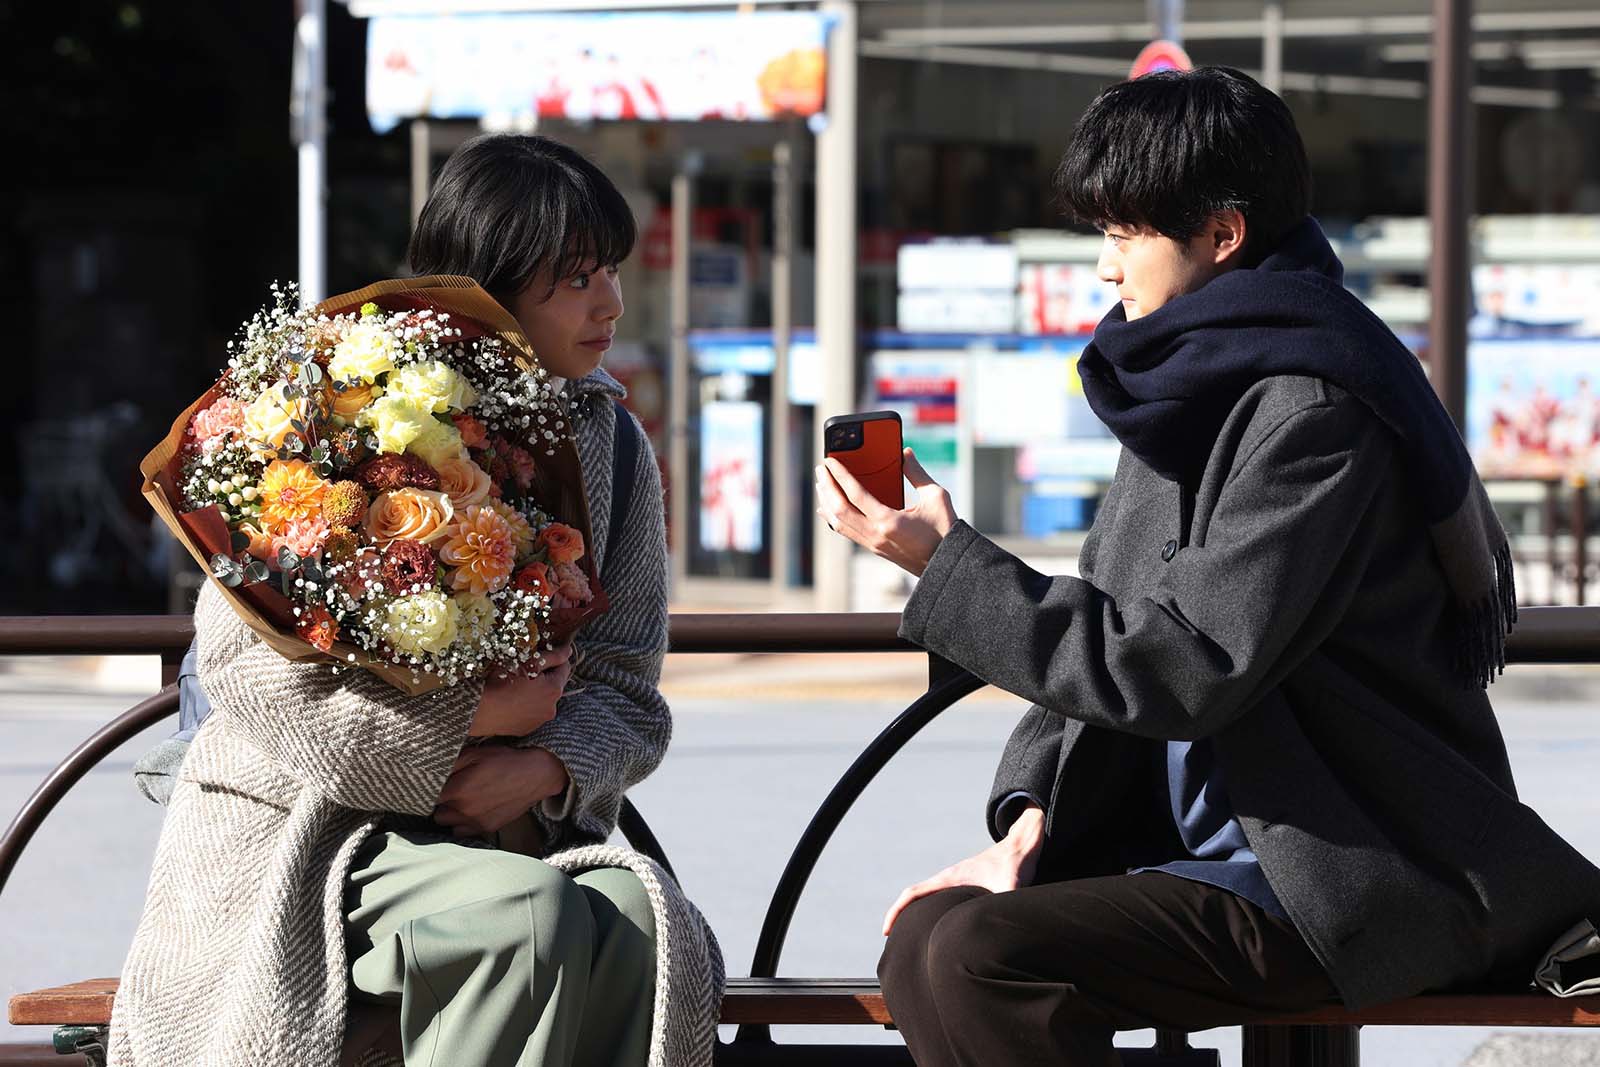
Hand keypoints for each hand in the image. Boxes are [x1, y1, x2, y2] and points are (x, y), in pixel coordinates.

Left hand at [432, 745, 569, 836]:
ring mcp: (475, 822)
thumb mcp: (475, 753)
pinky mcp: (487, 828)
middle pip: (436, 812)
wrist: (536, 775)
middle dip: (440, 802)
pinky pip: (462, 832)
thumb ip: (450, 764)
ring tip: (460, 801)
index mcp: (457, 790)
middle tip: (450, 790)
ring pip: (447, 823)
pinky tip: (470, 810)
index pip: (427, 796)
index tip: (433, 783)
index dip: (429, 789)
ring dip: (450, 814)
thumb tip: (429, 769)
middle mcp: (464, 810)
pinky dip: (462, 823)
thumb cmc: (505, 761)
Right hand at [468, 642, 574, 737]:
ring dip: (535, 693)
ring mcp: (539, 722)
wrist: (477, 708)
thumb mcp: (528, 662)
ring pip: (542, 700)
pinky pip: (530, 713)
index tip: (539, 657)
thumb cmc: (501, 680)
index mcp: (555, 690)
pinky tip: (511, 700)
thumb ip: (552, 656)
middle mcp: (552, 709)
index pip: (565, 668)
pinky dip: (525, 706)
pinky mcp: (525, 729)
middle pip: (554, 686)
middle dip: (544, 677)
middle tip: (524, 671)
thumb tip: (569, 651)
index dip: (553, 660)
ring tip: (515, 687)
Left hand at [816, 448, 956, 577]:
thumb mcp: (936, 497)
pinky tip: (828, 509)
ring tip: (821, 484)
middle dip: (827, 487)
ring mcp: (873, 544)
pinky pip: (847, 532)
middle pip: (839, 509)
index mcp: (889, 521)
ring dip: (827, 502)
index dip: (839, 475)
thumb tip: (905, 453)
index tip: (829, 461)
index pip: (855, 494)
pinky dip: (833, 518)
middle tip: (820, 469)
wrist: (947, 564)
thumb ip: (917, 473)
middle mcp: (876, 534)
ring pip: (839, 523)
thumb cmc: (945, 531)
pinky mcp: (875, 549)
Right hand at [882, 805, 1044, 934]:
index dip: (896, 911)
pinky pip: (939, 899)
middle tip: (893, 944)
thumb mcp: (1012, 886)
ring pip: (926, 899)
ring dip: (914, 915)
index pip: (913, 894)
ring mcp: (957, 882)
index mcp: (950, 878)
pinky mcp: (967, 886)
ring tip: (912, 941)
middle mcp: (949, 879)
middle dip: (900, 918)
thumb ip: (1006, 904)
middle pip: (914, 898)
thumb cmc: (1016, 863)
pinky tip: (940, 929)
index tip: (885, 931)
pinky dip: (931, 912)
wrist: (1024, 844)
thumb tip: (1003, 929)